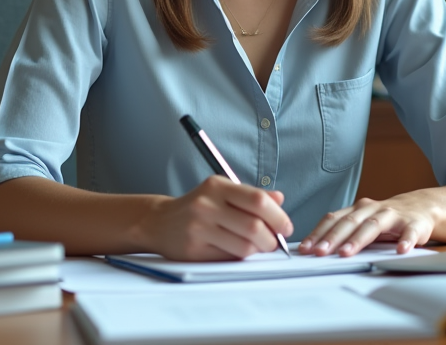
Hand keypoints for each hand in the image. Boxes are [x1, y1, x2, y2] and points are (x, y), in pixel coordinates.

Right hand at [140, 175, 292, 261]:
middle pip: (254, 226)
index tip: (286, 226)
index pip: (257, 200)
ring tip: (257, 247)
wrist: (160, 222)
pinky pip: (229, 258)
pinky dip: (241, 257)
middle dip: (271, 238)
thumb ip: (252, 195)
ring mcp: (198, 228)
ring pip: (244, 247)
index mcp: (217, 186)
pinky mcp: (194, 250)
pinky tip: (238, 250)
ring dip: (258, 250)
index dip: (278, 216)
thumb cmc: (198, 207)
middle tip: (274, 242)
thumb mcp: (223, 192)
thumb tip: (279, 199)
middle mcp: (206, 205)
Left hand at [297, 195, 435, 257]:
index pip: (334, 219)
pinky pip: (409, 232)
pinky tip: (400, 250)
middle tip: (320, 252)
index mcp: (358, 209)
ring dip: (358, 239)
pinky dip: (405, 241)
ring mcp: (393, 215)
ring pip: (373, 225)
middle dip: (333, 238)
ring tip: (346, 253)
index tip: (305, 249)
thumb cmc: (387, 219)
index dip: (318, 233)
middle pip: (350, 222)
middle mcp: (373, 209)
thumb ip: (344, 232)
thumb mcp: (364, 222)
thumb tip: (315, 250)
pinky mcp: (414, 224)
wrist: (422, 207)